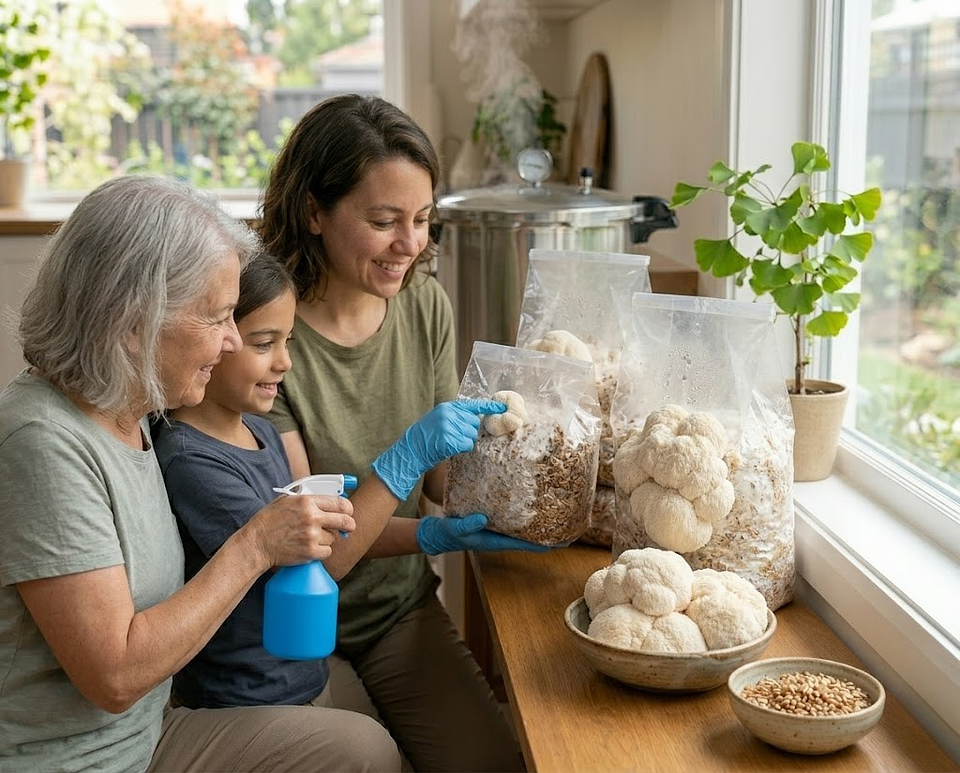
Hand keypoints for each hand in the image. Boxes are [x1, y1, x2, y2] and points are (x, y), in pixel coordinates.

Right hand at [246, 494, 355, 567]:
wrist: (256, 543)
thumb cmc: (269, 521)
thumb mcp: (286, 500)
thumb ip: (308, 499)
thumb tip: (328, 498)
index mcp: (307, 501)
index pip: (340, 503)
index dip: (348, 509)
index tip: (349, 512)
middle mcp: (312, 517)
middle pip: (345, 521)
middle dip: (349, 525)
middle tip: (348, 528)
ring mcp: (312, 535)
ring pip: (333, 537)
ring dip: (327, 539)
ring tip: (310, 538)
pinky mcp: (310, 552)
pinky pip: (327, 551)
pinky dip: (321, 551)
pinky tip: (309, 548)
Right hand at [371, 399, 505, 500]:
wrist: (410, 450)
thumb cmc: (425, 437)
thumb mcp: (438, 419)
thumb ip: (455, 416)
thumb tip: (476, 419)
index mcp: (447, 407)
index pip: (472, 405)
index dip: (489, 406)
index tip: (502, 407)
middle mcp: (449, 414)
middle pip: (474, 423)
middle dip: (469, 431)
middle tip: (455, 436)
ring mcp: (448, 426)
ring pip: (472, 435)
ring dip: (465, 441)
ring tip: (449, 442)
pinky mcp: (449, 440)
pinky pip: (467, 445)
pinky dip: (462, 449)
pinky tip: (450, 449)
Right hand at [415, 513, 556, 555]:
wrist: (438, 532)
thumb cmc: (448, 533)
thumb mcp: (456, 528)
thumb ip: (467, 524)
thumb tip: (483, 519)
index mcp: (497, 541)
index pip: (527, 545)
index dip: (546, 544)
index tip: (565, 542)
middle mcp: (502, 535)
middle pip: (531, 536)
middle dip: (549, 533)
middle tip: (571, 525)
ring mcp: (499, 528)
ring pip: (525, 527)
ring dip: (540, 522)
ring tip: (558, 511)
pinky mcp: (494, 519)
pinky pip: (514, 517)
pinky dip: (525, 513)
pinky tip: (532, 502)